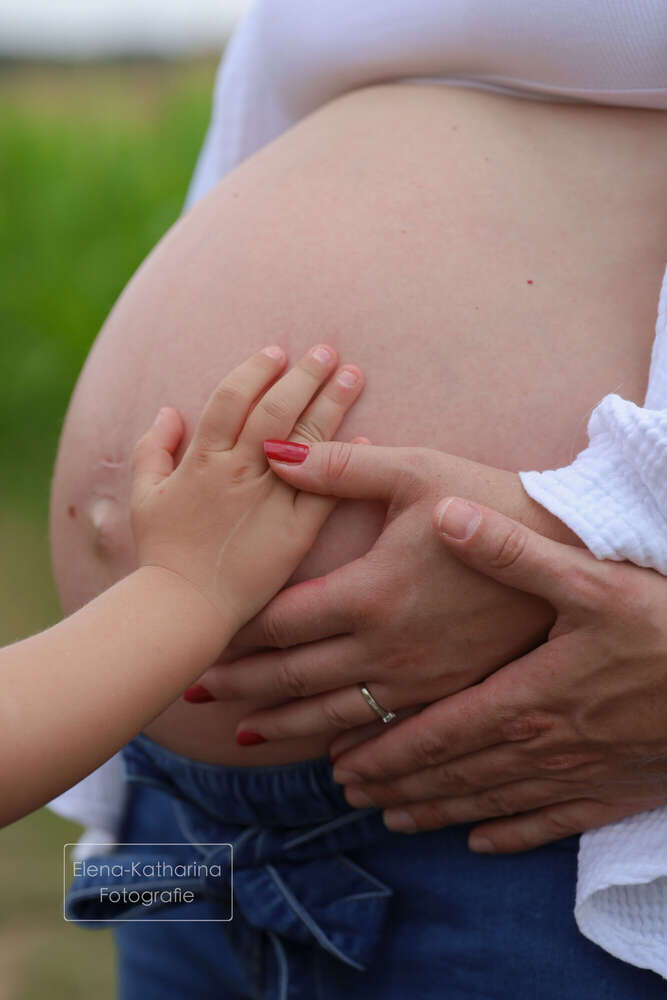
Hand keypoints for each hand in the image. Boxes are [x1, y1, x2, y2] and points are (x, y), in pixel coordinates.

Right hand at [130, 345, 363, 633]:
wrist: (183, 607)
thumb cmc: (161, 552)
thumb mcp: (145, 495)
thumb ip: (153, 448)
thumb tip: (169, 410)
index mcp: (202, 459)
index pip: (233, 398)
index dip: (256, 370)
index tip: (278, 352)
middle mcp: (238, 471)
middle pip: (277, 409)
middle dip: (304, 375)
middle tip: (329, 350)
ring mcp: (269, 501)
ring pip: (306, 441)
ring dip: (331, 404)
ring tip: (353, 376)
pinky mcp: (295, 533)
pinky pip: (325, 492)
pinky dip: (345, 463)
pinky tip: (366, 439)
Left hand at [191, 440, 577, 739]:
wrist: (567, 548)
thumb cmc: (488, 501)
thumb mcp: (415, 471)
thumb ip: (339, 467)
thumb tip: (273, 449)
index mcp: (368, 592)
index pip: (281, 623)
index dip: (237, 634)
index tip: (202, 639)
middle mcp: (384, 646)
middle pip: (295, 677)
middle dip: (242, 685)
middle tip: (197, 690)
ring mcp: (417, 677)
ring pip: (333, 714)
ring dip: (283, 724)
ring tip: (243, 733)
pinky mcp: (447, 691)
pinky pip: (386, 728)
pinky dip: (349, 742)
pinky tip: (332, 755)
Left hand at [329, 498, 666, 851]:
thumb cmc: (665, 629)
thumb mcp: (591, 580)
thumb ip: (513, 552)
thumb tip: (446, 515)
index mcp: (523, 697)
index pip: (436, 732)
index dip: (386, 751)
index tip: (343, 764)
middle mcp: (538, 747)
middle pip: (452, 773)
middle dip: (395, 784)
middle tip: (347, 791)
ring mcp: (574, 778)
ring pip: (489, 802)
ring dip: (436, 811)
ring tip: (391, 818)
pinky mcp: (610, 794)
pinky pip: (547, 825)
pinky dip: (508, 834)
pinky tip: (480, 841)